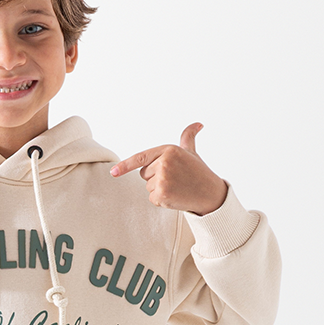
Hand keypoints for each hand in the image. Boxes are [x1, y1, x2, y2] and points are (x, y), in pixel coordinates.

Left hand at [110, 123, 227, 214]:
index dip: (125, 165)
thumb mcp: (191, 152)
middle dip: (155, 177)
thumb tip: (198, 124)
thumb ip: (188, 137)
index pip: (141, 158)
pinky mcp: (162, 194)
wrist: (210, 193)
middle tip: (174, 178)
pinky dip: (161, 200)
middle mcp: (164, 162)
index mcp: (168, 150)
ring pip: (148, 187)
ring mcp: (163, 179)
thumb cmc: (198, 172)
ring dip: (159, 189)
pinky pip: (152, 198)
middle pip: (143, 174)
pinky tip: (175, 196)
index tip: (113, 172)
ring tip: (177, 187)